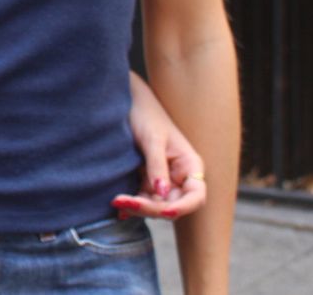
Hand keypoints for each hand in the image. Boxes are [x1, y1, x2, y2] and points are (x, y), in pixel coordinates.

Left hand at [116, 92, 208, 220]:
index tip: (164, 210)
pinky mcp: (147, 180)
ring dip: (138, 207)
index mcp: (190, 165)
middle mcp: (180, 176)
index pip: (195, 196)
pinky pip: (143, 198)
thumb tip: (161, 194)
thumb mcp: (151, 138)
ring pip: (156, 205)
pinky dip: (132, 204)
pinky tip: (118, 208)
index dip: (183, 207)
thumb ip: (157, 165)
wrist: (127, 102)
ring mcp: (163, 180)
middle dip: (151, 208)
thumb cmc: (145, 115)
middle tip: (124, 201)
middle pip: (172, 205)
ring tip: (117, 201)